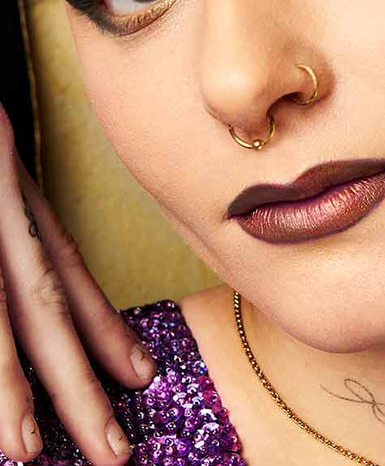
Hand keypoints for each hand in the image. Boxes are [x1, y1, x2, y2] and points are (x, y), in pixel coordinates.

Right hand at [0, 99, 156, 463]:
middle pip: (42, 302)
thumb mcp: (6, 176)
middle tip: (112, 451)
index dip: (103, 327)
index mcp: (20, 200)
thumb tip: (35, 280)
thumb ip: (23, 215)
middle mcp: (2, 210)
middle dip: (73, 381)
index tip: (141, 375)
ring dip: (8, 385)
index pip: (68, 272)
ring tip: (31, 450)